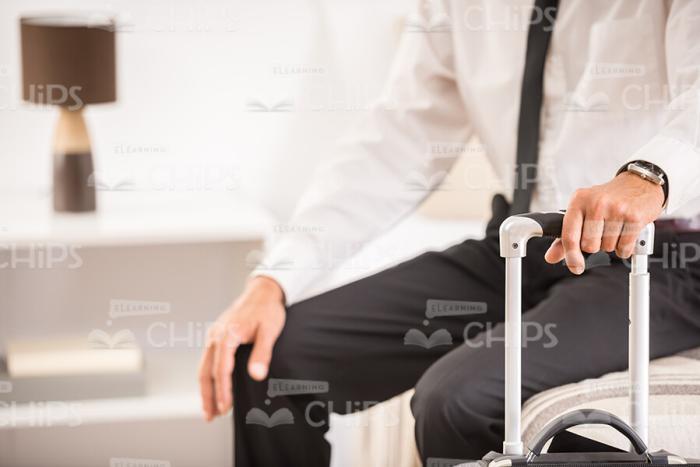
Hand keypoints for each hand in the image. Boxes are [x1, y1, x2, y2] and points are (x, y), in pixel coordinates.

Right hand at [198, 275, 285, 420]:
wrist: (262, 291)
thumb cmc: (267, 310)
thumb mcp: (270, 331)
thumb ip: (262, 353)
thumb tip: (256, 375)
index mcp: (227, 335)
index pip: (221, 370)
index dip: (222, 391)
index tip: (225, 408)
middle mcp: (216, 336)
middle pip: (206, 371)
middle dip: (208, 396)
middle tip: (211, 416)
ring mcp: (213, 335)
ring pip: (204, 367)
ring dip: (205, 388)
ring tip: (209, 409)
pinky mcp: (216, 336)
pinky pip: (207, 359)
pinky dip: (207, 376)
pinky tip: (212, 387)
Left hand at [545, 171, 663, 273]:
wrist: (640, 183)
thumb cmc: (609, 199)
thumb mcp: (583, 210)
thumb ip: (566, 236)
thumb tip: (551, 257)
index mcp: (578, 200)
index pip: (569, 235)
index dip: (570, 255)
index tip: (575, 266)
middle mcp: (596, 203)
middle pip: (589, 246)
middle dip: (595, 245)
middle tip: (602, 231)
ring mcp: (616, 209)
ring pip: (607, 248)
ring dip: (611, 244)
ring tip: (615, 228)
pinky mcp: (634, 217)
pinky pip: (624, 248)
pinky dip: (624, 248)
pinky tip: (625, 232)